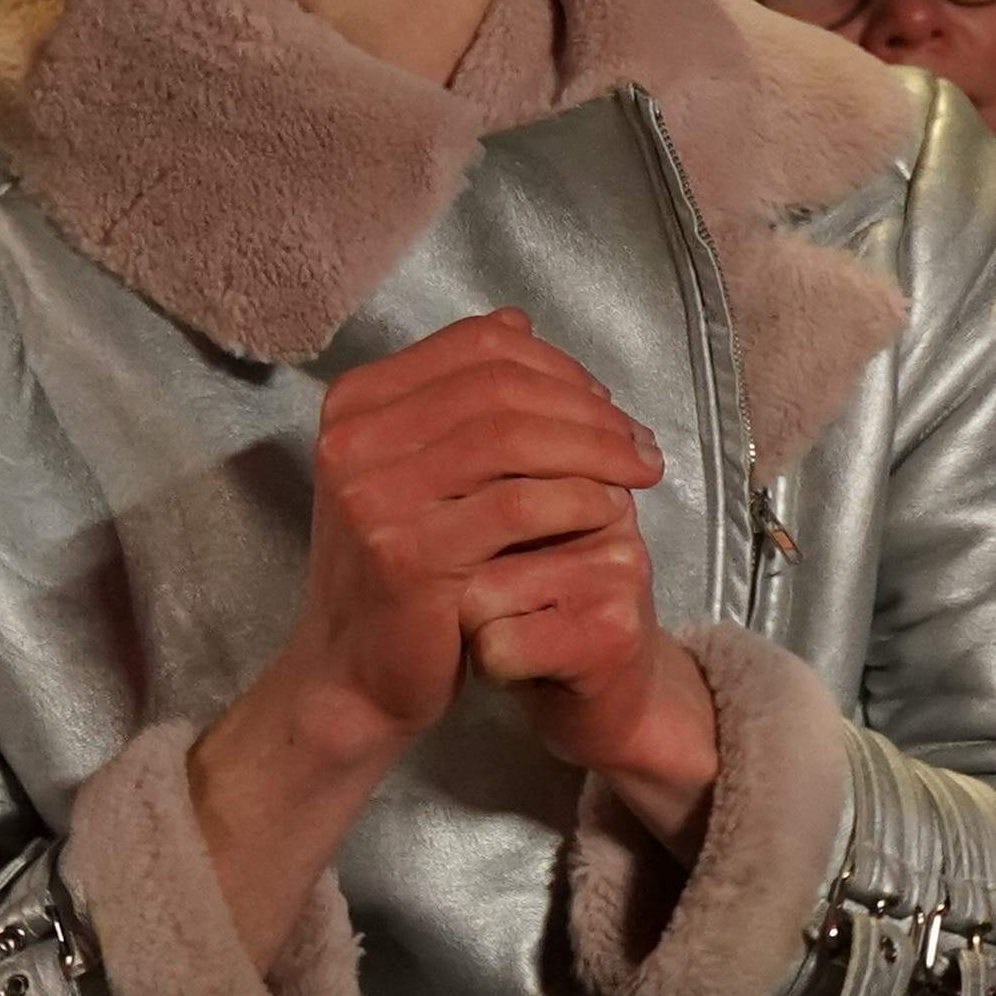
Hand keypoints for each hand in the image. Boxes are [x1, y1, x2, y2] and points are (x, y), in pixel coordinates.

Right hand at [200, 313, 665, 944]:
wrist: (358, 673)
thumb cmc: (408, 566)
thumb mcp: (423, 468)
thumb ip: (462, 398)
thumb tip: (517, 322)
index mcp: (356, 404)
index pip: (478, 347)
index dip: (558, 365)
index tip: (606, 402)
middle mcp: (352, 441)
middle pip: (502, 388)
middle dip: (589, 408)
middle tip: (642, 442)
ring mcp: (372, 497)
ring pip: (515, 439)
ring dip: (597, 450)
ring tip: (643, 472)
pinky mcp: (407, 554)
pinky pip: (519, 506)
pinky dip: (578, 499)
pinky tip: (610, 512)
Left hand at [473, 498, 719, 838]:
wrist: (620, 706)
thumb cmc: (553, 622)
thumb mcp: (525, 546)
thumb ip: (492, 498)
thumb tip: (418, 455)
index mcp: (588, 476)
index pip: (490, 474)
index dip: (457, 529)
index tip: (484, 563)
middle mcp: (612, 513)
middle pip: (474, 531)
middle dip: (461, 579)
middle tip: (496, 608)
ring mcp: (617, 573)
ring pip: (479, 592)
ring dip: (475, 629)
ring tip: (516, 636)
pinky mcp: (610, 633)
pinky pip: (499, 645)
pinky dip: (493, 668)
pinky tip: (527, 669)